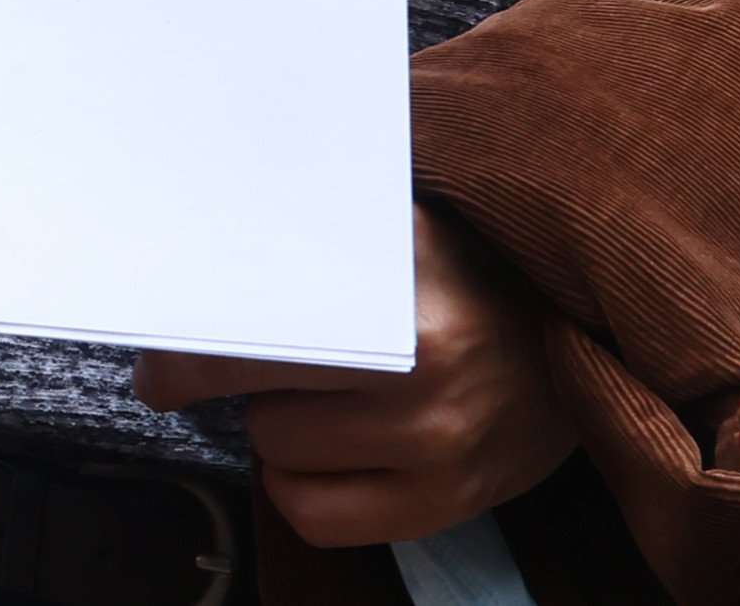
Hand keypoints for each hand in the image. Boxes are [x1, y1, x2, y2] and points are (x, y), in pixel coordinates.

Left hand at [138, 206, 573, 547]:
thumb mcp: (405, 225)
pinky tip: (322, 449)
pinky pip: (314, 516)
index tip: (153, 350)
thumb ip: (316, 224)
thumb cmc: (473, 274)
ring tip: (317, 390)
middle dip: (213, 372)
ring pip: (275, 446)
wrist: (585, 341)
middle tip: (186, 365)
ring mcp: (437, 443)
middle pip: (255, 381)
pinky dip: (297, 486)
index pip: (266, 310)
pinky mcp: (444, 504)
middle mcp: (424, 365)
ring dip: (274, 421)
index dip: (191, 336)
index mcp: (408, 277)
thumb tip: (199, 229)